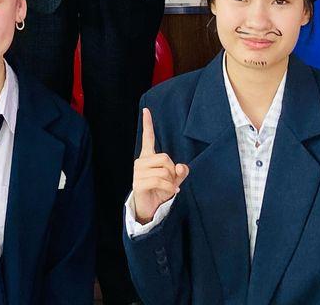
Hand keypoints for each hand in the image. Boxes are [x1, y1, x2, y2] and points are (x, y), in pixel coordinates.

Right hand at [132, 108, 189, 223]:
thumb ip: (180, 172)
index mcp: (148, 157)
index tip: (146, 110)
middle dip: (173, 171)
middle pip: (165, 157)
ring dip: (171, 182)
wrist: (150, 209)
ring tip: (168, 188)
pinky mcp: (138, 183)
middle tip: (171, 181)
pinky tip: (170, 192)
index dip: (148, 124)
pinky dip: (169, 188)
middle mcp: (141, 162)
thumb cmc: (160, 191)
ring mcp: (138, 172)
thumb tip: (182, 167)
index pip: (148, 138)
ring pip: (164, 170)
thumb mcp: (174, 180)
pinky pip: (160, 180)